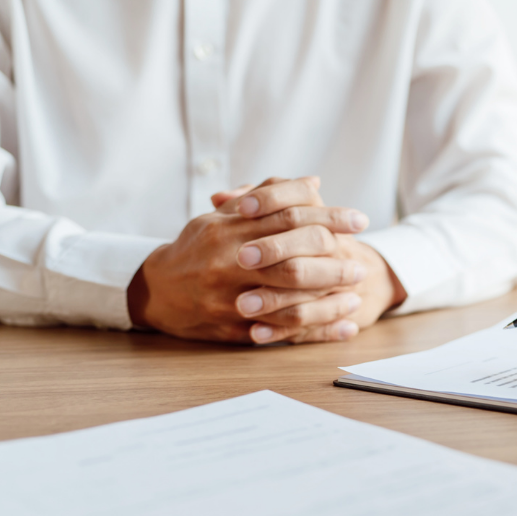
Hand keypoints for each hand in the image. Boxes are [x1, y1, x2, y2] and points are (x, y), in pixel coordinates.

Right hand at [129, 176, 401, 343]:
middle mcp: (230, 263)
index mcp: (230, 230)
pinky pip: (283, 332)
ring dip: (329, 300)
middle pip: (292, 260)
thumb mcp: (222, 216)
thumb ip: (266, 199)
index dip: (328, 218)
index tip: (359, 221)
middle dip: (333, 262)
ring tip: (356, 295)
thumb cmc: (196, 248)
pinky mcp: (234, 327)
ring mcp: (231, 298)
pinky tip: (345, 329)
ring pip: (289, 300)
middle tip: (361, 263)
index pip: (288, 218)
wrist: (155, 291)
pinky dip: (318, 332)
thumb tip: (313, 183)